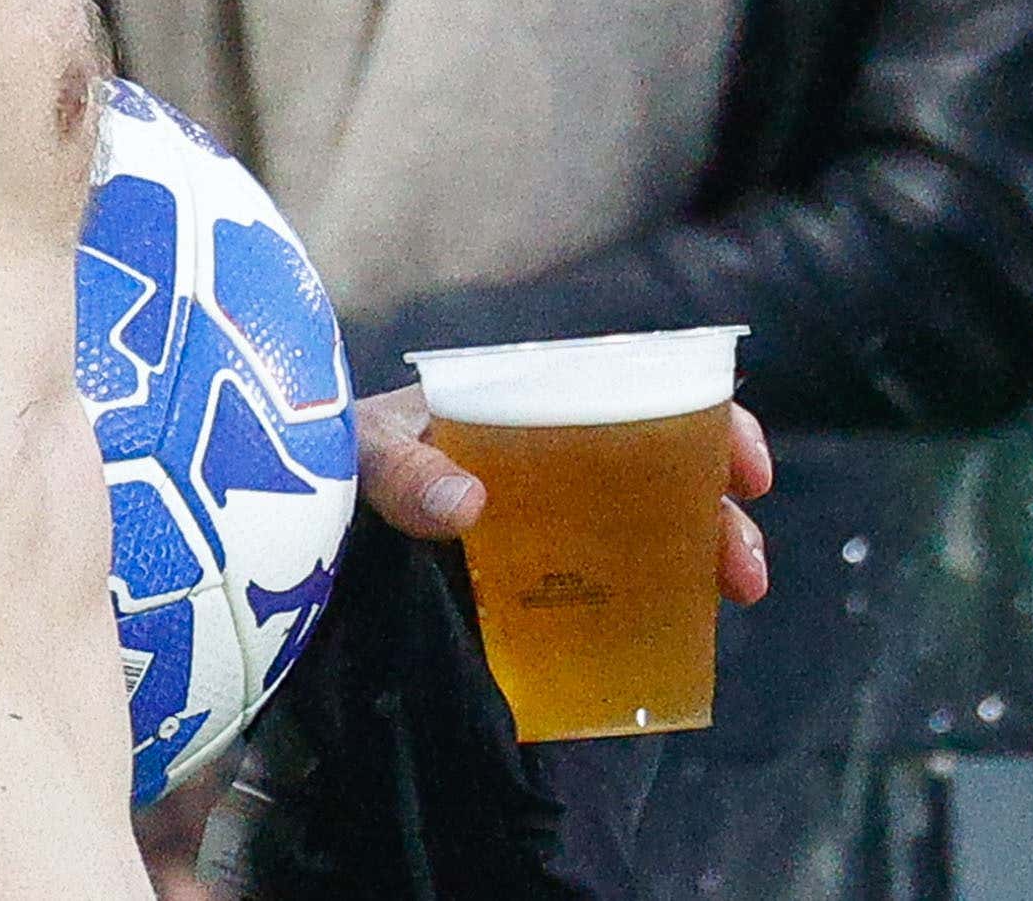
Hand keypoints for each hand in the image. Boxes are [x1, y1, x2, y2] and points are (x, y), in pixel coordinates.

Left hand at [352, 387, 773, 605]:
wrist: (286, 517)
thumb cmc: (328, 459)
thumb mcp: (360, 451)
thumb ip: (403, 473)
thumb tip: (469, 506)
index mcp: (520, 405)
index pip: (632, 393)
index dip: (703, 418)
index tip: (743, 462)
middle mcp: (543, 460)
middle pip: (656, 471)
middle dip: (714, 508)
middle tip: (746, 562)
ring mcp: (536, 525)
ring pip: (641, 531)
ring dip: (697, 556)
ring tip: (734, 592)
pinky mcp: (517, 586)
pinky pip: (595, 592)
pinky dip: (643, 607)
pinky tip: (669, 637)